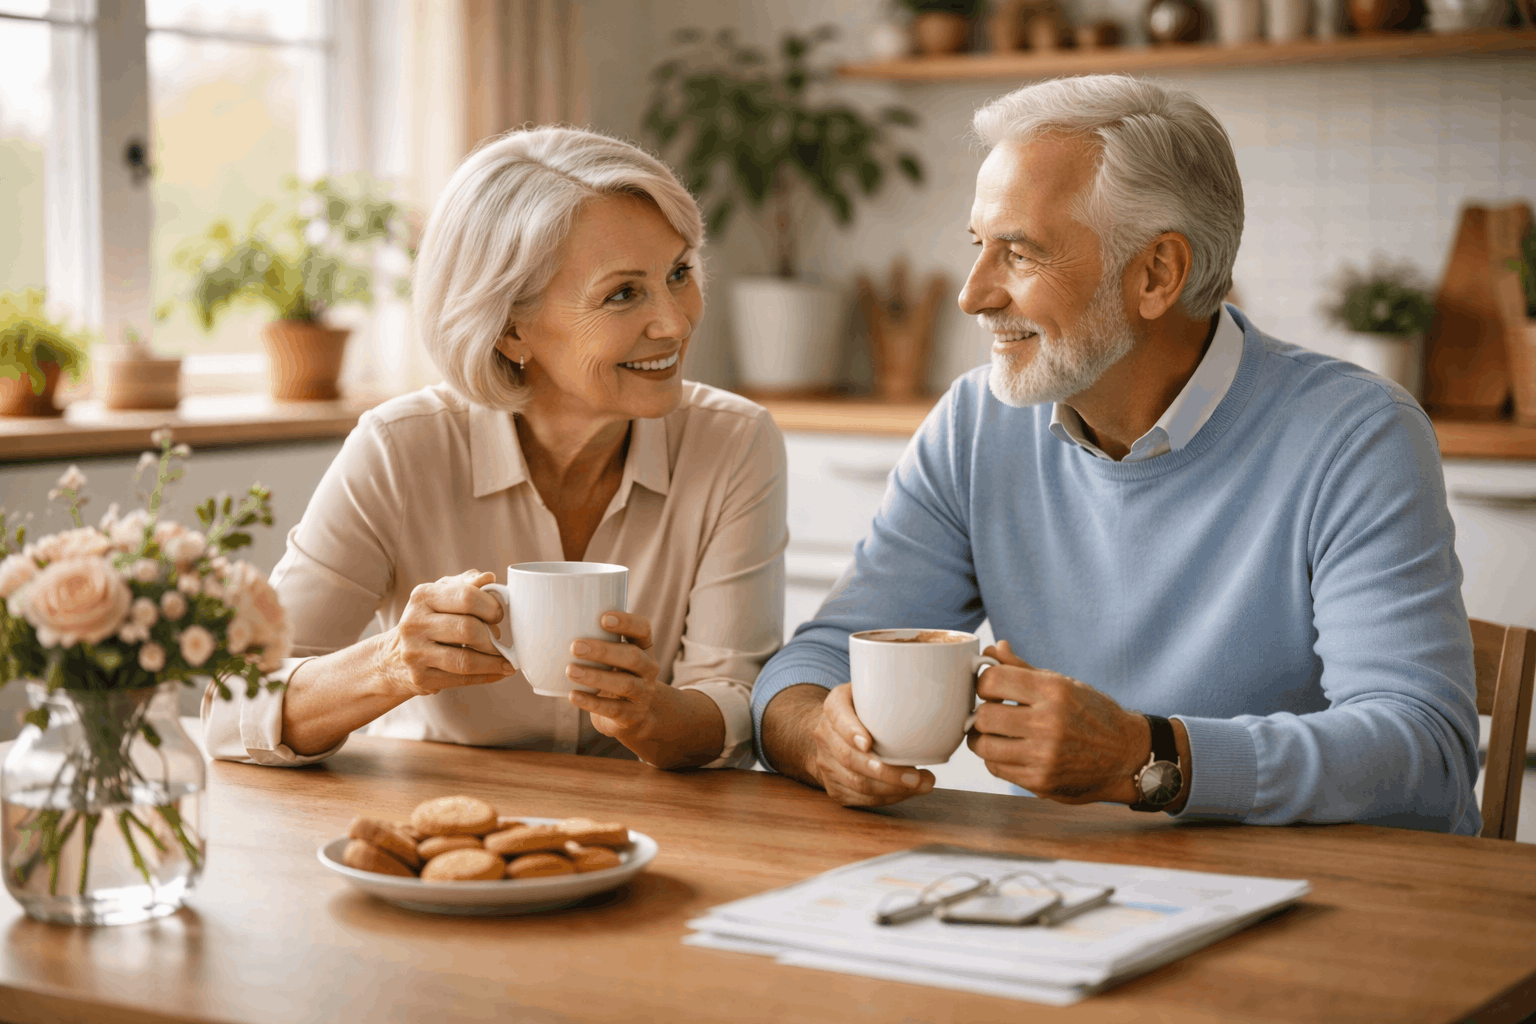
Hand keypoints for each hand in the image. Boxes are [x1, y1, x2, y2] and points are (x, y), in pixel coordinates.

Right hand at [376, 570, 512, 696]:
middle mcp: (414, 623)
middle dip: (492, 636)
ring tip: (506, 660)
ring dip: (493, 661)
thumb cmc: (428, 620)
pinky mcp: (421, 678)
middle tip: (499, 638)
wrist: (393, 657)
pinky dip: (487, 676)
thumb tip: (489, 577)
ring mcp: (415, 653)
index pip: (467, 597)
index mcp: (423, 596)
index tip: (499, 614)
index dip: (491, 606)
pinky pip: (462, 679)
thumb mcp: (442, 595)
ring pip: (466, 660)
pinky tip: (498, 672)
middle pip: (468, 629)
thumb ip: (466, 584)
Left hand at [564, 611, 725, 768]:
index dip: (627, 622)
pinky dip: (591, 702)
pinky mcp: (632, 716)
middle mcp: (649, 669)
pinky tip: (573, 695)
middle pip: (633, 657)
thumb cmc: (615, 675)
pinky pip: (613, 709)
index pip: (643, 629)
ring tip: (570, 671)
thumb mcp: (615, 656)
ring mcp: (644, 694)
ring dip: (596, 676)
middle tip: (575, 646)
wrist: (633, 716)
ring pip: (625, 684)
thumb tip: (556, 619)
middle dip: (603, 651)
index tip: (603, 619)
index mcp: (644, 647)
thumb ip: (598, 639)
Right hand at [809, 683, 934, 807]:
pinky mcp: (833, 785)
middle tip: (915, 776)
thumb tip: (929, 703)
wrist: (832, 731)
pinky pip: (858, 798)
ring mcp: (826, 762)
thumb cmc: (862, 710)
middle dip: (884, 772)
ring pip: (855, 783)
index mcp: (834, 706)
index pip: (838, 717)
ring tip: (920, 785)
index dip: (851, 731)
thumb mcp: (870, 692)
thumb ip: (888, 693)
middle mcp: (825, 735)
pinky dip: (885, 797)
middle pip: (849, 757)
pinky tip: (906, 792)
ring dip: (891, 789)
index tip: (868, 742)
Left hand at [967, 641, 1149, 803]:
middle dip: (980, 713)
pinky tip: (1011, 750)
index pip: (993, 681)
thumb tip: (992, 651)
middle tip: (989, 712)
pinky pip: (997, 768)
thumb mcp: (1064, 684)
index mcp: (1054, 691)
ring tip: (994, 733)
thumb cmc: (1093, 714)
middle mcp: (1049, 724)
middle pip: (983, 716)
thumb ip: (1022, 668)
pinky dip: (997, 758)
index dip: (984, 683)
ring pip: (983, 747)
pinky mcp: (1041, 782)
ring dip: (982, 738)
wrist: (1126, 757)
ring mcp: (1045, 757)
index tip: (990, 688)